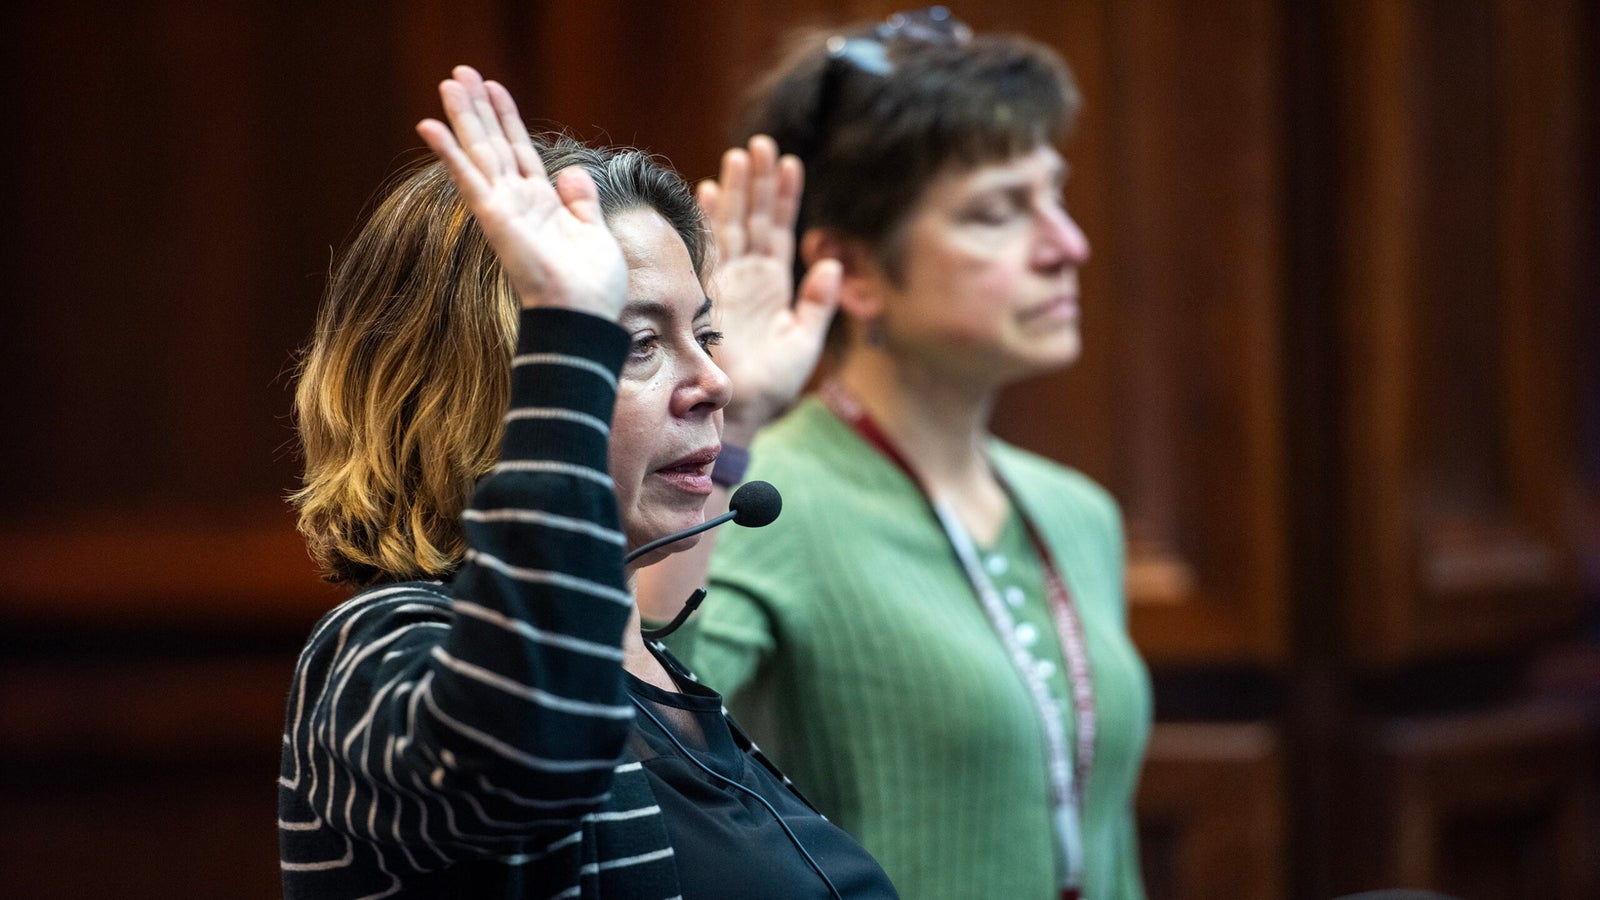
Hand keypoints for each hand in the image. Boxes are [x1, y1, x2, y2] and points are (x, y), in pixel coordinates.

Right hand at [416, 65, 625, 319]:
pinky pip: (469, 179)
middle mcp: (518, 203)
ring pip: (480, 152)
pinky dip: (449, 152)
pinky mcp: (495, 219)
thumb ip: (583, 202)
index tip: (494, 87)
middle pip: (495, 144)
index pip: (520, 151)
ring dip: (463, 116)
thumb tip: (572, 172)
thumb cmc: (592, 288)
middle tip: (460, 72)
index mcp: (543, 205)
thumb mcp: (596, 233)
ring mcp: (504, 210)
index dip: (508, 118)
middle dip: (478, 107)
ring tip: (449, 81)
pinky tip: (429, 125)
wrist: (584, 317)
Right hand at [698, 135, 839, 442]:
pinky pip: (707, 251)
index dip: (785, 197)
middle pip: (754, 218)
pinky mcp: (707, 294)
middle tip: (762, 142)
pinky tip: (706, 192)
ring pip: (731, 226)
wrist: (740, 414)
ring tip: (740, 155)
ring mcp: (725, 282)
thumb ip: (820, 302)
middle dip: (758, 181)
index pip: (781, 230)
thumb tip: (834, 261)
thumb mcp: (807, 342)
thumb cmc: (772, 386)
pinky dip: (708, 222)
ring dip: (734, 191)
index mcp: (774, 284)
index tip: (792, 162)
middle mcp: (748, 276)